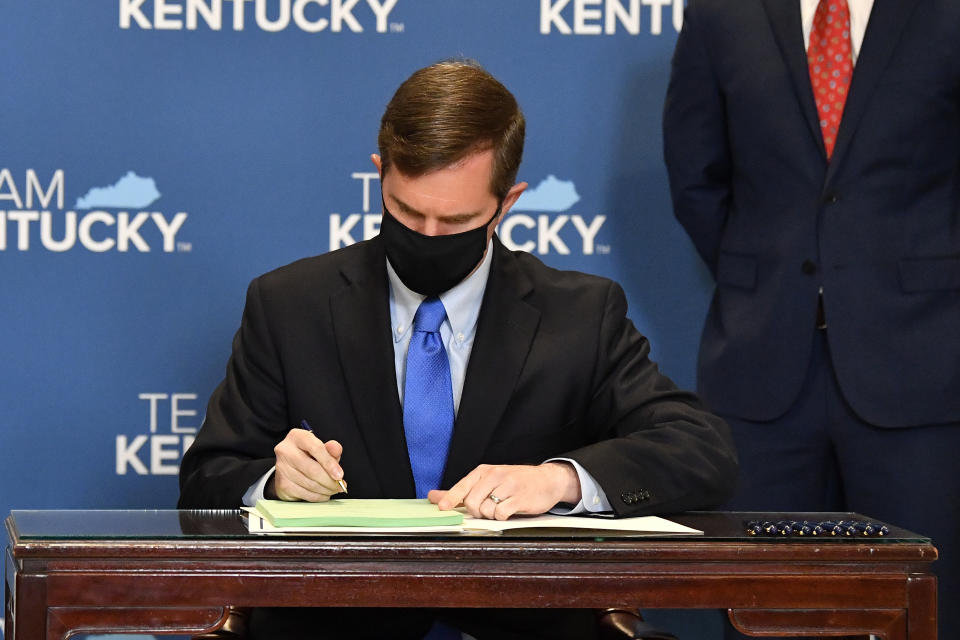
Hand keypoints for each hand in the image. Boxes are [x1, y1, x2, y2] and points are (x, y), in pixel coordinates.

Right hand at [271, 429, 345, 501]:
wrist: (289, 467)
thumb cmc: (309, 455)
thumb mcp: (322, 448)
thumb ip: (331, 449)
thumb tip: (336, 449)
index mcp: (297, 437)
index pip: (316, 448)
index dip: (330, 463)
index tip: (340, 475)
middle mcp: (285, 451)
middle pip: (312, 469)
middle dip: (330, 481)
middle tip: (340, 486)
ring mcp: (281, 468)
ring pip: (309, 484)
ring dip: (326, 490)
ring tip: (334, 489)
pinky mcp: (282, 484)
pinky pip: (305, 494)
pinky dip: (318, 496)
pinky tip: (324, 494)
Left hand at [428, 462, 580, 519]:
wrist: (547, 480)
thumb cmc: (514, 482)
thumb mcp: (488, 481)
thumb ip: (461, 491)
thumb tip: (434, 497)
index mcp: (484, 471)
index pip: (462, 486)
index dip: (450, 498)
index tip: (441, 508)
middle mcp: (495, 476)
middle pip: (472, 502)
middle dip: (477, 511)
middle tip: (487, 508)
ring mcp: (508, 486)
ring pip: (486, 509)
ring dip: (491, 515)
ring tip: (502, 507)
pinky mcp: (519, 498)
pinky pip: (501, 514)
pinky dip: (502, 517)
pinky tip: (509, 511)